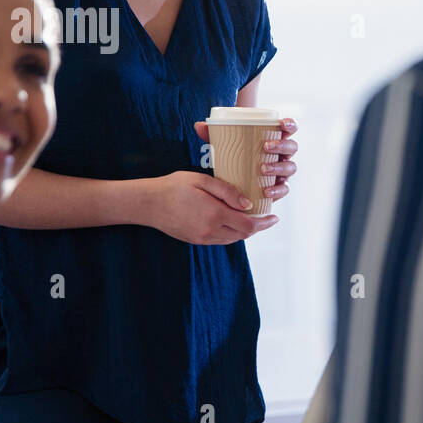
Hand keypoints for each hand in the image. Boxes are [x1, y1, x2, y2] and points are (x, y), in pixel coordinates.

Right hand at [147, 170, 278, 244]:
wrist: (147, 204)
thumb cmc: (173, 187)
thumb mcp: (202, 181)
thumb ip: (227, 192)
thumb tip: (248, 204)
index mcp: (215, 215)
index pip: (249, 225)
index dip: (265, 222)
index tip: (274, 217)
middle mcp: (211, 231)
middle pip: (243, 234)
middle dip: (257, 227)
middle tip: (265, 216)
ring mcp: (202, 238)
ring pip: (233, 239)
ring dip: (244, 230)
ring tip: (251, 218)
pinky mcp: (195, 240)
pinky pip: (220, 240)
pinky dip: (231, 233)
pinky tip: (232, 222)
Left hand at [195, 118, 297, 202]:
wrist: (237, 178)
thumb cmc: (234, 155)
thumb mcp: (224, 144)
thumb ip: (212, 134)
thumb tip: (198, 126)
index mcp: (275, 138)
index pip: (289, 129)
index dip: (290, 125)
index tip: (281, 124)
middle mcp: (283, 154)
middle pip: (291, 147)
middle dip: (281, 146)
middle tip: (265, 147)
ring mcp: (283, 171)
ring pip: (290, 167)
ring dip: (278, 167)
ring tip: (262, 169)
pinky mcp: (279, 188)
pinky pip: (284, 189)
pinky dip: (277, 191)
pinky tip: (266, 192)